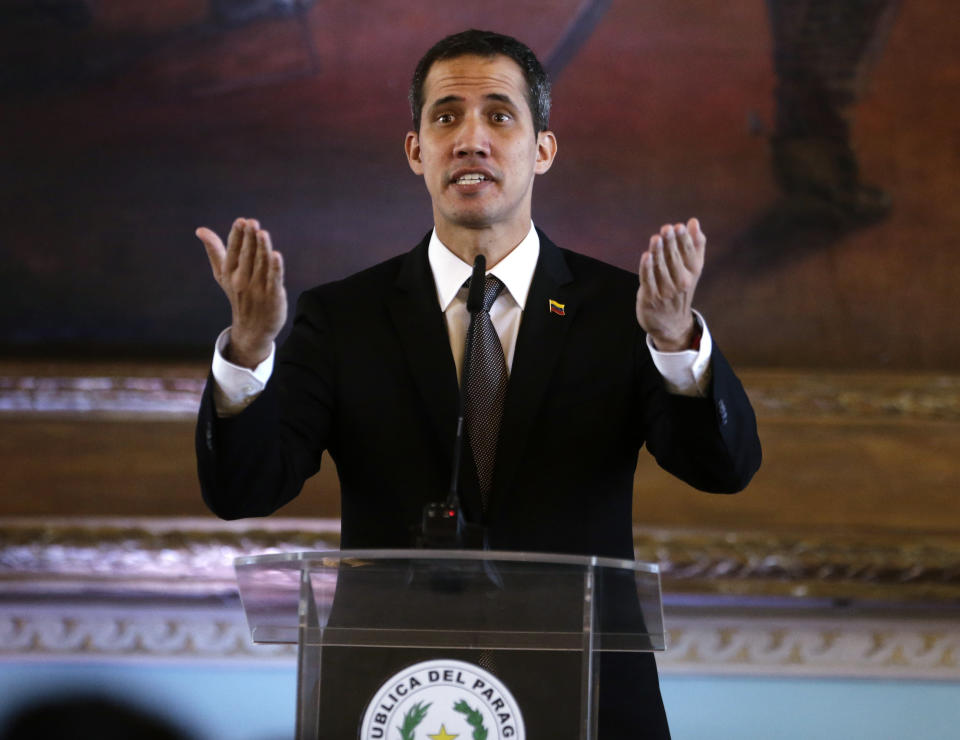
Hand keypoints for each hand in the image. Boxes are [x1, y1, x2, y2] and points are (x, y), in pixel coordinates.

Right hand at [196, 218, 286, 368]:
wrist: (252, 328)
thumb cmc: (238, 295)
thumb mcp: (223, 274)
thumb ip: (215, 251)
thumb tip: (200, 230)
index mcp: (229, 273)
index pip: (233, 251)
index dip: (237, 236)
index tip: (240, 221)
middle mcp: (242, 280)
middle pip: (247, 256)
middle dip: (249, 239)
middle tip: (252, 222)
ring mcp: (258, 289)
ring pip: (261, 265)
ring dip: (262, 248)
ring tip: (262, 233)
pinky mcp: (273, 296)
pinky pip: (274, 280)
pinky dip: (275, 268)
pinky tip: (276, 255)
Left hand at [636, 218, 705, 351]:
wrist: (671, 323)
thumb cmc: (680, 289)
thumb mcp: (692, 269)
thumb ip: (695, 245)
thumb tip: (694, 221)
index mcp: (692, 272)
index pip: (689, 253)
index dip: (684, 240)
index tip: (679, 226)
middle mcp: (681, 282)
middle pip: (674, 259)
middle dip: (670, 243)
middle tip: (667, 229)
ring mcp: (665, 291)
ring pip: (660, 268)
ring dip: (658, 253)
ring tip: (656, 238)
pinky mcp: (650, 298)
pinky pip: (648, 281)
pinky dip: (647, 269)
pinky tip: (646, 256)